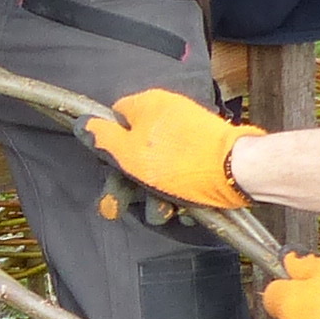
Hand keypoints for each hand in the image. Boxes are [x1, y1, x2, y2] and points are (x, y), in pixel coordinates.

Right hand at [83, 89, 262, 208]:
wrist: (238, 170)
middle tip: (119, 208)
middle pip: (135, 148)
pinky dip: (179, 191)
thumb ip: (103, 140)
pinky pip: (183, 171)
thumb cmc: (182, 162)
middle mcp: (167, 113)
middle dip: (128, 182)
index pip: (115, 118)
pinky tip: (183, 209)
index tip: (109, 169)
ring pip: (159, 165)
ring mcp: (189, 132)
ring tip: (163, 213)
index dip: (108, 146)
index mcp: (146, 104)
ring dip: (155, 194)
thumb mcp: (130, 154)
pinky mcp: (207, 151)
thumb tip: (81, 123)